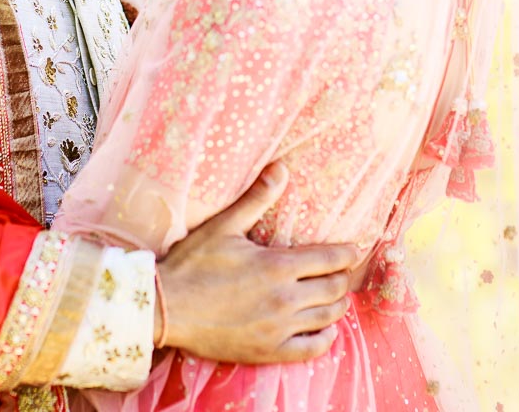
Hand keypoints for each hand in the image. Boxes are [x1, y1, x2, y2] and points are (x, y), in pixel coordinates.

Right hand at [154, 163, 360, 363]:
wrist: (165, 308)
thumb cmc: (192, 264)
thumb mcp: (224, 226)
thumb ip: (256, 198)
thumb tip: (280, 167)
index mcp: (278, 266)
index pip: (330, 259)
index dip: (347, 253)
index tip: (354, 249)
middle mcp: (285, 299)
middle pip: (334, 288)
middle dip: (344, 277)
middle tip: (344, 271)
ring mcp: (279, 329)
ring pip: (328, 318)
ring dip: (338, 305)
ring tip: (337, 297)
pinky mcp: (269, 352)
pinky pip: (312, 350)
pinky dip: (326, 339)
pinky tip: (326, 331)